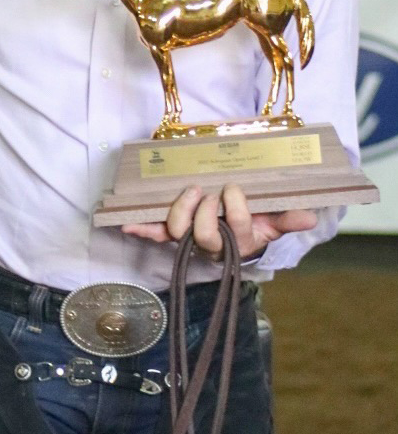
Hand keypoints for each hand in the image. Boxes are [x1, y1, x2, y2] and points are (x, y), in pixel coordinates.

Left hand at [121, 183, 317, 259]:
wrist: (234, 240)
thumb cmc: (254, 226)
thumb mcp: (273, 223)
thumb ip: (288, 219)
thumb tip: (310, 216)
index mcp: (241, 241)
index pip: (238, 227)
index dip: (235, 208)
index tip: (233, 189)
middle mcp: (213, 244)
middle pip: (204, 234)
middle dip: (204, 211)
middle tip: (207, 191)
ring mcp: (190, 240)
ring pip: (178, 231)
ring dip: (179, 210)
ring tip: (189, 191)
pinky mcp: (172, 235)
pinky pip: (155, 234)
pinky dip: (140, 229)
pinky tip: (125, 223)